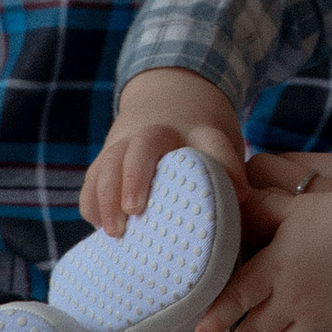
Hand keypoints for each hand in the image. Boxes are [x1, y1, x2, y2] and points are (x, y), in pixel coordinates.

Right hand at [80, 71, 249, 232]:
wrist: (169, 101)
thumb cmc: (201, 141)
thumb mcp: (223, 148)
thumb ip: (230, 176)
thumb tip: (240, 209)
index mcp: (199, 131)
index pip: (215, 143)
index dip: (226, 166)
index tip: (240, 194)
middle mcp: (158, 133)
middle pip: (144, 146)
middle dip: (136, 177)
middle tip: (135, 209)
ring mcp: (126, 143)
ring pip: (109, 162)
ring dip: (107, 195)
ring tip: (114, 231)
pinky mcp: (105, 159)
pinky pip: (92, 179)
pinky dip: (92, 202)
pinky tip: (99, 225)